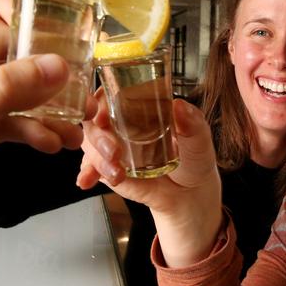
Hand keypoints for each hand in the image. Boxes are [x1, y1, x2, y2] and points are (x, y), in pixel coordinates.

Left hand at [0, 28, 95, 228]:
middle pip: (7, 73)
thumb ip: (9, 89)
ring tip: (74, 135)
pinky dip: (24, 133)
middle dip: (46, 92)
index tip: (76, 68)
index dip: (38, 53)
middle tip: (83, 105)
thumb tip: (58, 64)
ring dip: (41, 118)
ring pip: (7, 102)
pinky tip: (48, 144)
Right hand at [79, 98, 222, 266]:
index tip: (103, 114)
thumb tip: (180, 107)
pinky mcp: (109, 167)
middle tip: (114, 151)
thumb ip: (192, 123)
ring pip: (91, 143)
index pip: (113, 93)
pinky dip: (86, 173)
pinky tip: (87, 181)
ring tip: (116, 172)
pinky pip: (91, 167)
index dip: (101, 101)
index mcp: (141, 106)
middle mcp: (122, 123)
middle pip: (95, 119)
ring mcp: (113, 145)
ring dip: (97, 158)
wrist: (190, 192)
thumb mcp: (199, 138)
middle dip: (99, 136)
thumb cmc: (194, 157)